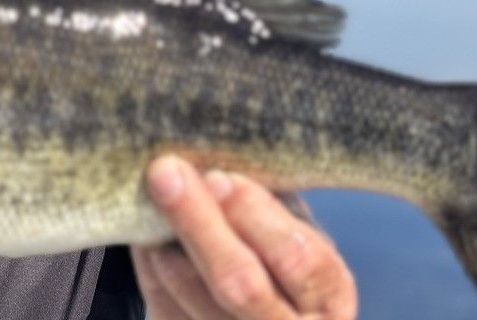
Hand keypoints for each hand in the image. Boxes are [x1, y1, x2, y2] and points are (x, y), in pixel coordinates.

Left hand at [133, 155, 356, 319]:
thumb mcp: (295, 233)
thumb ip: (269, 209)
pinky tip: (148, 236)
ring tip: (150, 199)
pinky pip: (165, 308)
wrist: (266, 315)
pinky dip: (151, 267)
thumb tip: (214, 170)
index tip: (217, 176)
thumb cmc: (282, 260)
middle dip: (199, 222)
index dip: (254, 215)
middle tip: (166, 172)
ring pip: (193, 298)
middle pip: (240, 284)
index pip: (297, 258)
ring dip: (165, 244)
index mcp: (328, 297)